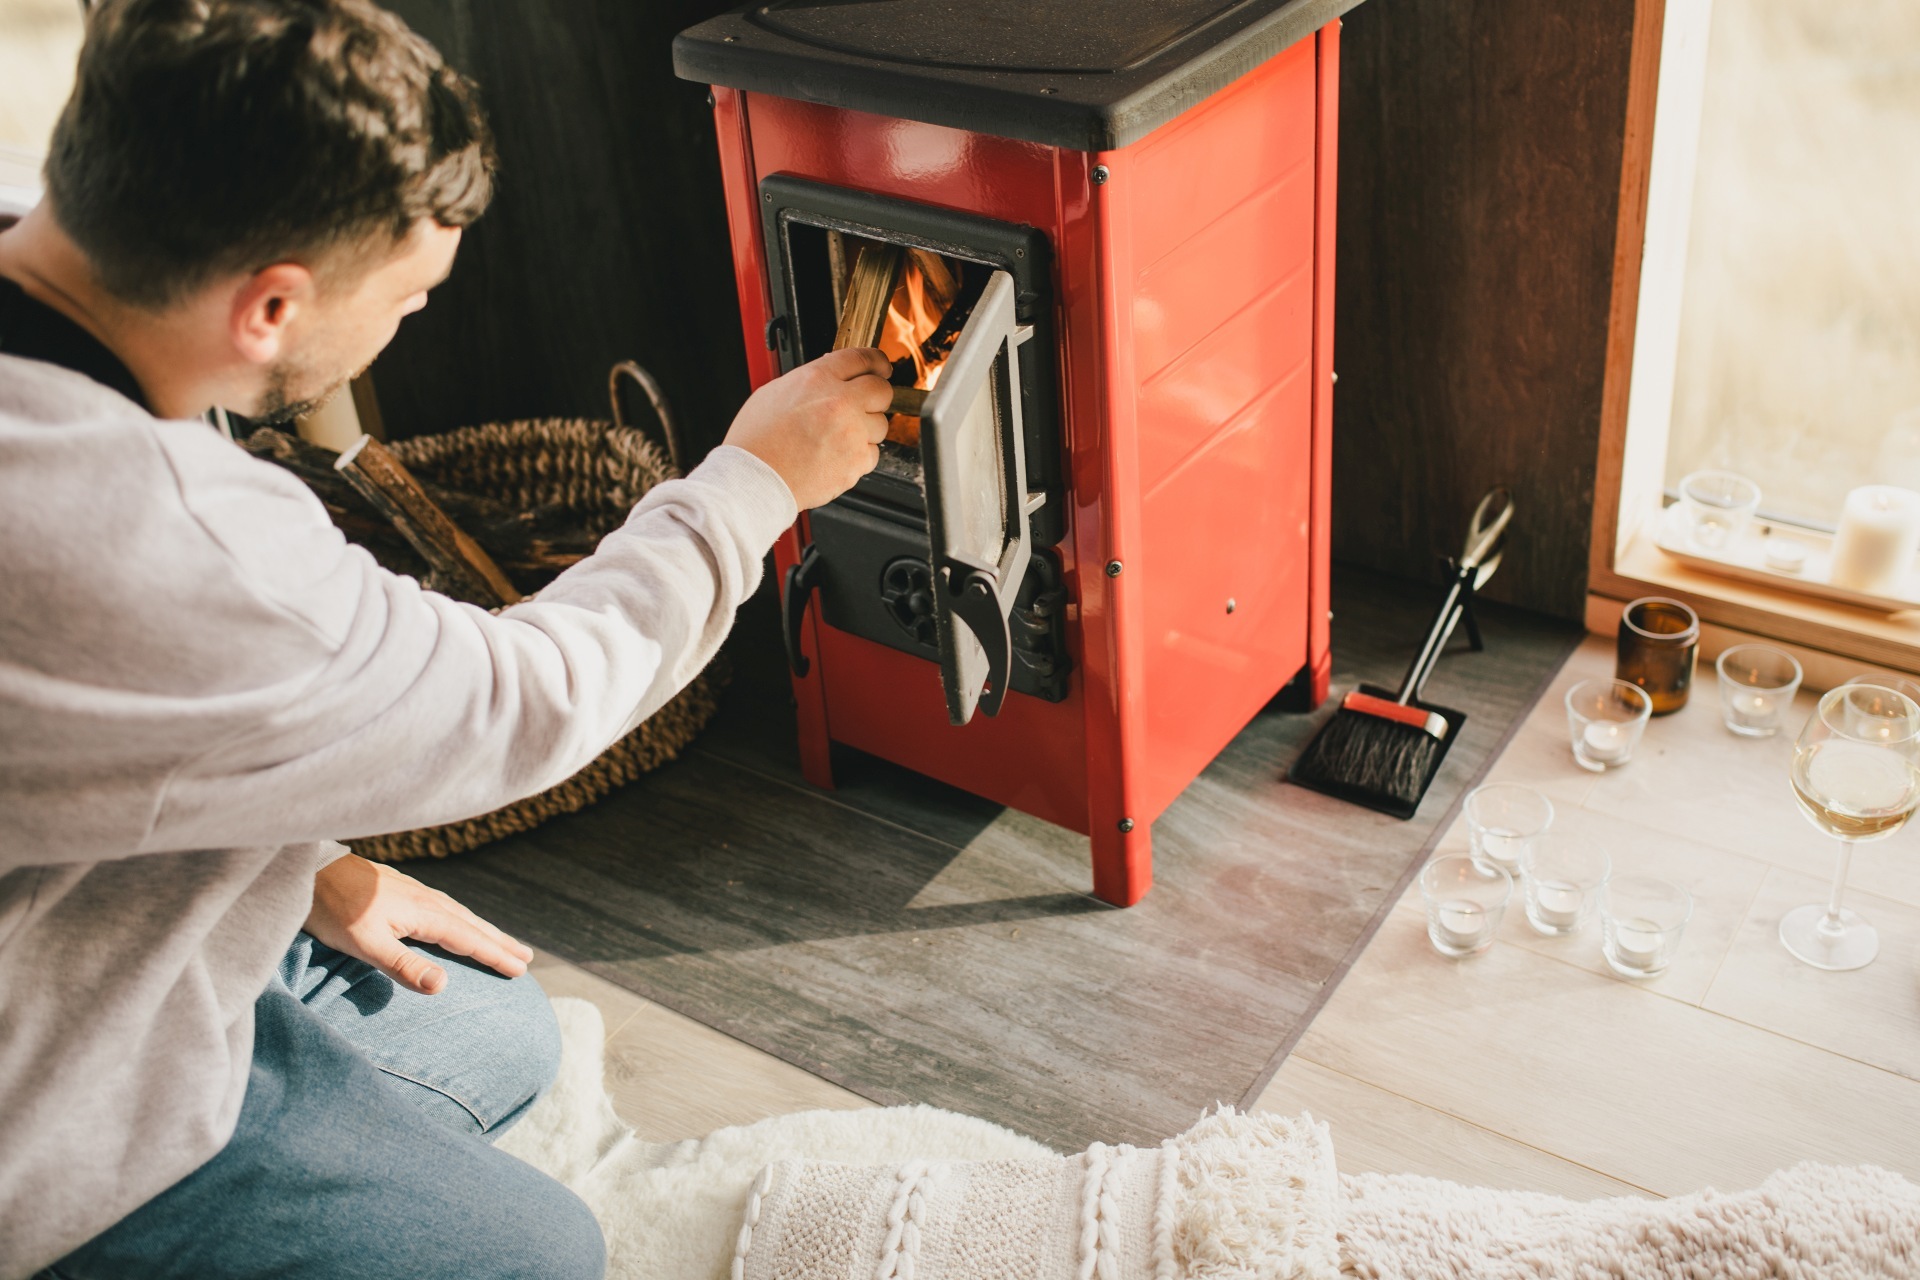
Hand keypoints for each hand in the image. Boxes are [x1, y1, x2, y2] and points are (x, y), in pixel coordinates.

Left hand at [304, 853, 532, 994]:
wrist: (309, 870)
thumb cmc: (333, 909)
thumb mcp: (366, 944)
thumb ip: (404, 966)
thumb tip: (444, 985)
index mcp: (424, 914)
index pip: (469, 940)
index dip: (495, 955)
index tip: (520, 970)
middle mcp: (426, 900)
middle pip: (472, 924)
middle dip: (499, 942)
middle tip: (526, 958)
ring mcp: (415, 892)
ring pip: (460, 914)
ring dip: (484, 930)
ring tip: (502, 941)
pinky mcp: (402, 891)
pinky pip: (446, 908)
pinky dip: (463, 919)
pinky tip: (457, 921)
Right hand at [724, 347, 892, 509]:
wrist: (755, 478)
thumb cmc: (757, 439)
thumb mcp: (775, 392)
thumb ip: (811, 381)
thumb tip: (832, 378)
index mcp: (818, 379)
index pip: (862, 358)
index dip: (877, 362)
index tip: (881, 367)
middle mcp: (840, 402)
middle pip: (882, 390)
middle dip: (877, 397)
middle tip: (865, 404)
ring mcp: (852, 433)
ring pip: (880, 425)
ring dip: (865, 430)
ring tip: (836, 438)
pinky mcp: (856, 461)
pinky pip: (872, 454)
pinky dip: (858, 456)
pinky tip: (834, 456)